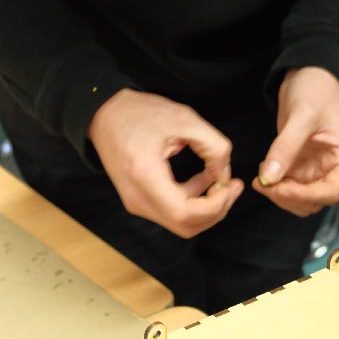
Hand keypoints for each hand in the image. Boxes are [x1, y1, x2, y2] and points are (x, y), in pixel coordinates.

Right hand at [88, 89, 244, 238]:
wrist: (104, 115)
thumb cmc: (139, 113)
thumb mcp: (184, 119)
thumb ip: (213, 146)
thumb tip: (225, 174)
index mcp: (145, 176)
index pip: (185, 214)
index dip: (215, 206)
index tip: (230, 185)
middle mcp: (138, 198)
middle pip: (186, 225)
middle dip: (216, 210)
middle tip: (233, 186)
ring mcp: (137, 203)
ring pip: (181, 223)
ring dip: (207, 207)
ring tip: (223, 181)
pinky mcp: (140, 201)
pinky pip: (173, 212)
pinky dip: (194, 202)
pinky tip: (206, 180)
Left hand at [255, 67, 338, 215]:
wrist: (308, 74)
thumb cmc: (315, 89)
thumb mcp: (302, 115)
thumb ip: (286, 147)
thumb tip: (269, 178)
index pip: (331, 192)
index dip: (305, 196)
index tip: (279, 188)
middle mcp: (336, 168)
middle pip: (315, 200)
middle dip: (289, 197)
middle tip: (263, 184)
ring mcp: (319, 169)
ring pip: (301, 198)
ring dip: (280, 195)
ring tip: (261, 178)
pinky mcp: (304, 166)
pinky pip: (290, 186)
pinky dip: (275, 185)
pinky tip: (264, 170)